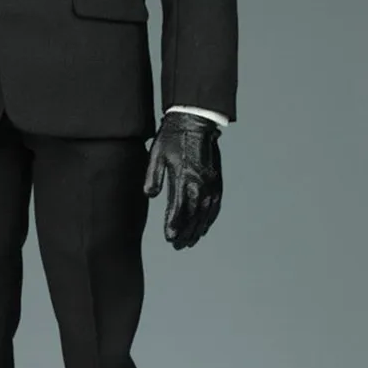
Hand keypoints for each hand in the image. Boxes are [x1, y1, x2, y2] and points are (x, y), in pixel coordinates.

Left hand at [143, 111, 222, 249]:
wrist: (196, 121)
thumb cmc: (173, 137)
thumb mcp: (156, 154)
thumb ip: (153, 176)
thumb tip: (150, 196)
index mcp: (184, 179)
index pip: (179, 210)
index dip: (174, 226)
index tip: (169, 238)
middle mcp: (201, 184)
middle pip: (194, 217)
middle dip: (185, 233)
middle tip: (177, 246)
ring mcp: (212, 184)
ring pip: (206, 214)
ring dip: (198, 230)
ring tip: (190, 242)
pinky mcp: (217, 181)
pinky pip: (215, 206)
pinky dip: (210, 219)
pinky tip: (204, 227)